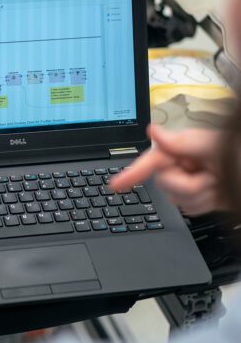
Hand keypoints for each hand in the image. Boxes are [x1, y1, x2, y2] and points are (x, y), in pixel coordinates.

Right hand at [111, 125, 225, 215]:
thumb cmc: (235, 152)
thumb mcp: (210, 144)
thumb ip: (179, 142)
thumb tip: (154, 133)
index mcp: (181, 150)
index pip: (150, 162)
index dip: (131, 174)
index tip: (114, 186)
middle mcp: (182, 166)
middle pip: (164, 184)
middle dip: (187, 184)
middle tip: (208, 176)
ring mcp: (189, 183)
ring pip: (177, 200)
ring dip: (201, 195)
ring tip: (217, 183)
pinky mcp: (198, 198)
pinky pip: (190, 209)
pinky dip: (205, 203)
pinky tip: (216, 194)